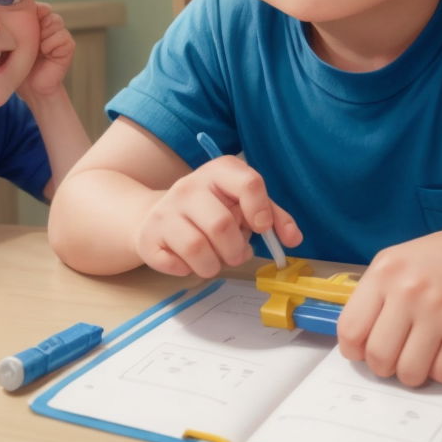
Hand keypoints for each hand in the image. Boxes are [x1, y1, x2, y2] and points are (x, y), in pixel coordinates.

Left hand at [19, 4, 74, 98]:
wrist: (30, 87)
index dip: (32, 13)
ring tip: (37, 49)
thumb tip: (25, 9)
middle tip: (30, 41)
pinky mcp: (68, 46)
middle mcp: (50, 26)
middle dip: (36, 25)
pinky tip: (45, 54)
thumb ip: (19, 24)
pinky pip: (62, 36)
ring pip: (55, 22)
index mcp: (37, 22)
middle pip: (47, 12)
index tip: (23, 24)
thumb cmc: (18, 64)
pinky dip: (51, 45)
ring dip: (43, 36)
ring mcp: (60, 35)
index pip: (38, 7)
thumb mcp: (14, 41)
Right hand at [135, 155, 301, 277]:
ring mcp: (165, 211)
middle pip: (222, 224)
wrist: (158, 214)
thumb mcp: (243, 202)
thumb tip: (293, 238)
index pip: (248, 182)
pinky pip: (176, 264)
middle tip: (235, 253)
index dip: (260, 210)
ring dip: (213, 265)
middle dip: (235, 250)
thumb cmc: (212, 208)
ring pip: (197, 248)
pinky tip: (188, 259)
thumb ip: (272, 216)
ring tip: (214, 259)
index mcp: (218, 172)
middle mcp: (189, 186)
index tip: (260, 227)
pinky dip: (188, 270)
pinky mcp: (148, 237)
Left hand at [337, 227, 441, 385]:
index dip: (353, 349)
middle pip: (378, 356)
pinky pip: (441, 374)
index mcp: (385, 271)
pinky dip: (439, 371)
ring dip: (411, 373)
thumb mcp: (399, 260)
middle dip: (382, 366)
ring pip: (409, 372)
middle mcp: (408, 291)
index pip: (350, 328)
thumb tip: (354, 338)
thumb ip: (375, 293)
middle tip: (392, 357)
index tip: (362, 350)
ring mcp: (438, 312)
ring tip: (417, 356)